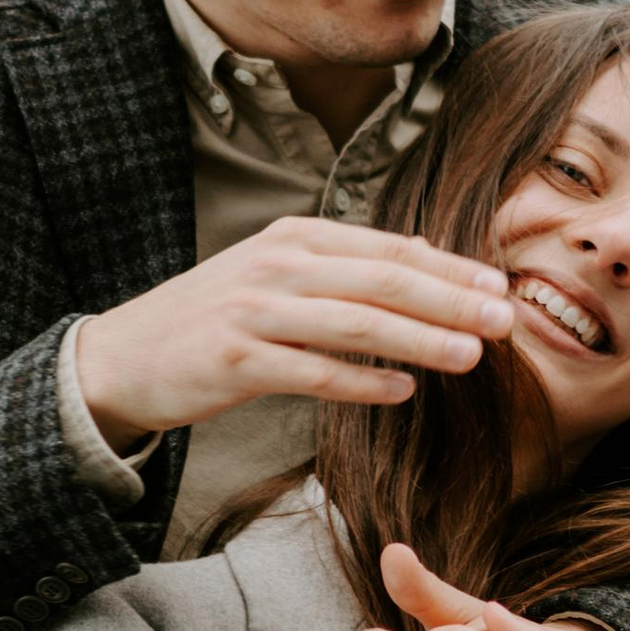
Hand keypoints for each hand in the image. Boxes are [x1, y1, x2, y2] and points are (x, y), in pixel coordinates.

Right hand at [73, 220, 514, 447]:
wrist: (124, 356)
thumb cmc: (215, 318)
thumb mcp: (278, 271)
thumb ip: (348, 262)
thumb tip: (425, 249)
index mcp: (296, 238)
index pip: (389, 248)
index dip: (449, 268)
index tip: (500, 287)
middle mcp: (278, 266)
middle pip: (383, 280)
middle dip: (450, 300)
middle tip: (505, 320)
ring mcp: (254, 312)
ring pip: (356, 324)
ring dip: (420, 339)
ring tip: (470, 357)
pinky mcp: (236, 361)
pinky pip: (312, 373)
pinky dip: (362, 383)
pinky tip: (403, 392)